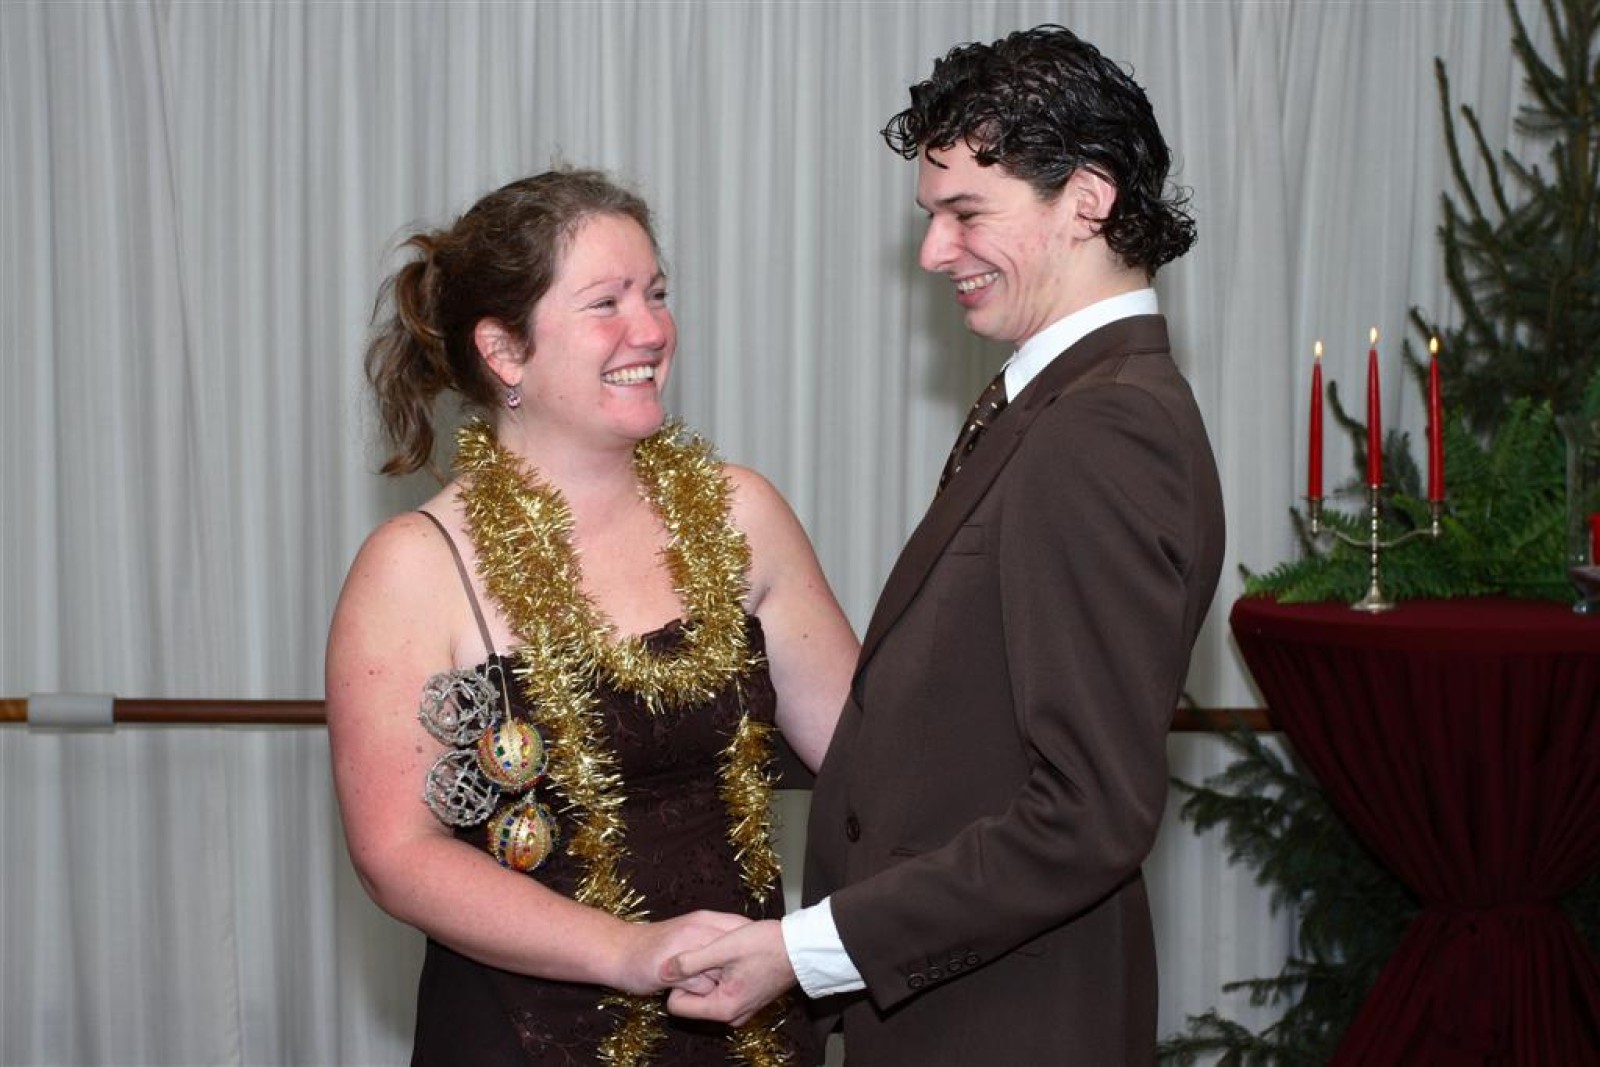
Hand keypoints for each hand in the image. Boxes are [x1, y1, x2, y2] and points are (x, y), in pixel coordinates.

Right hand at [615, 910, 751, 995]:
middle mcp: (699, 928)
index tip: (750, 963)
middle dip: (737, 969)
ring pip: (721, 972)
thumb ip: (714, 934)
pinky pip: (702, 986)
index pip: (743, 929)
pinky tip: (686, 989)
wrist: (618, 950)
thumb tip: (747, 946)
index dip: (749, 948)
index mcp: (706, 918)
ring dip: (717, 983)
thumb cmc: (658, 945)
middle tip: (732, 980)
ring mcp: (686, 946)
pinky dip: (699, 992)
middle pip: (736, 953)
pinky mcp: (674, 968)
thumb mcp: (690, 930)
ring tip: (705, 984)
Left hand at [661, 919, 796, 1026]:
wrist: (801, 947)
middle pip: (692, 1001)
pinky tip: (736, 959)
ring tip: (726, 956)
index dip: (679, 980)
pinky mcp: (748, 1001)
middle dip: (695, 977)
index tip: (693, 961)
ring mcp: (741, 1010)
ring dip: (710, 975)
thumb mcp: (723, 947)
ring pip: (707, 994)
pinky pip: (722, 992)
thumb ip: (689, 961)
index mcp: (723, 1007)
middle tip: (713, 955)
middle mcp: (732, 1015)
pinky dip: (723, 976)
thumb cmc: (766, 945)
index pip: (677, 1006)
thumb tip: (662, 970)